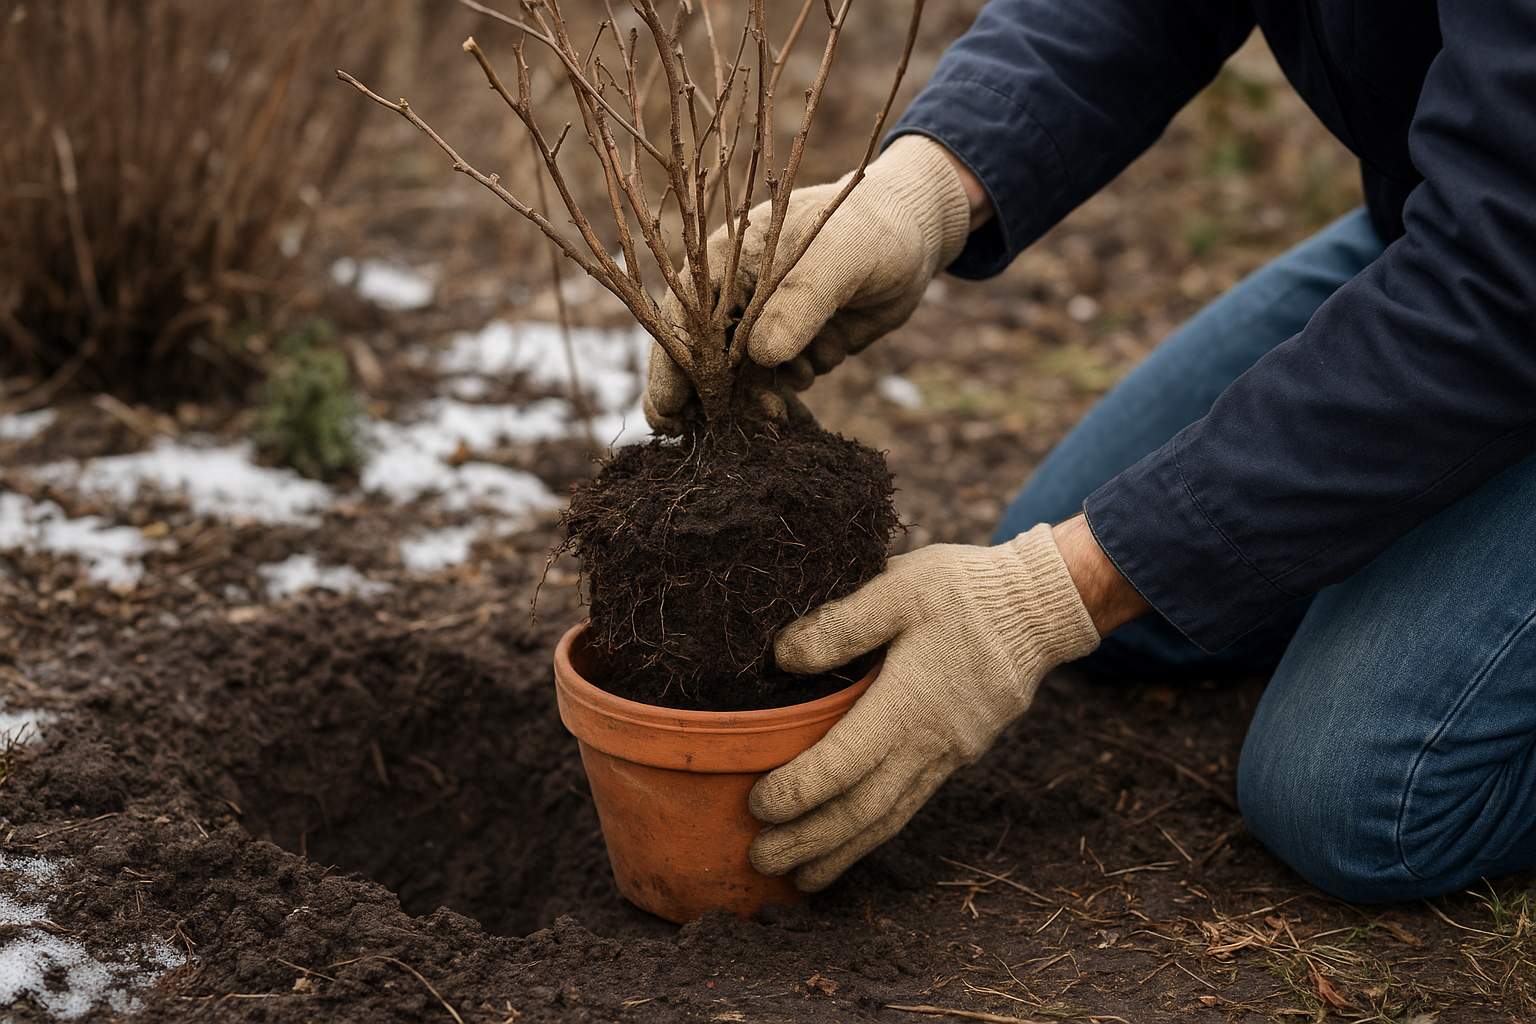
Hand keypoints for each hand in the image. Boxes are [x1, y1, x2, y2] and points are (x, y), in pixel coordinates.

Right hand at [644, 134, 971, 431]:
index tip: (668, 412)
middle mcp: (733, 300)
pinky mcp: (794, 352)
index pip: (681, 322)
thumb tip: (762, 356)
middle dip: (716, 399)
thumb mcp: (835, 258)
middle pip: (704, 361)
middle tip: (728, 433)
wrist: (913, 238)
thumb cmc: (867, 228)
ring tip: (780, 417)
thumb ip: (798, 303)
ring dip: (756, 405)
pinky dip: (787, 406)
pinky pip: (779, 389)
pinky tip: (800, 418)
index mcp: (722, 265)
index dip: (670, 369)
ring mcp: (763, 329)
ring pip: (742, 383)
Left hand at [748, 523, 1100, 891]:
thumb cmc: (963, 590)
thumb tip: (783, 656)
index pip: (845, 762)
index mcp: (909, 701)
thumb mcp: (900, 585)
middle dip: (810, 841)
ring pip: (889, 818)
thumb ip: (842, 623)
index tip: (759, 805)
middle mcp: (930, 741)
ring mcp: (948, 755)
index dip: (800, 790)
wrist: (1038, 608)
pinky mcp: (957, 756)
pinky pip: (909, 805)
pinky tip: (846, 847)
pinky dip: (873, 834)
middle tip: (760, 863)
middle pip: (864, 809)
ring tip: (797, 879)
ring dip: (840, 852)